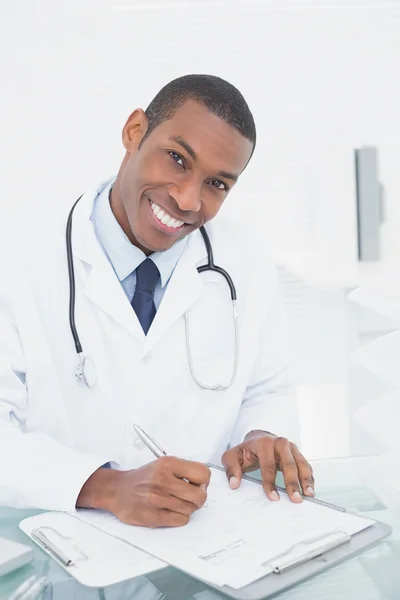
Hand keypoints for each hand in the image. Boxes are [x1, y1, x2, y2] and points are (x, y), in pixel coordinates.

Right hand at [77, 457, 210, 527]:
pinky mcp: (152, 516)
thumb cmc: (144, 478)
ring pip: (191, 509)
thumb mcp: (163, 464)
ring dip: (187, 508)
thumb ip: (184, 470)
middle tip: (190, 497)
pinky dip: (179, 517)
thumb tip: (204, 484)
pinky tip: (169, 511)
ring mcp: (157, 499)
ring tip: (176, 503)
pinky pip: (180, 520)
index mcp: (168, 464)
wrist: (117, 490)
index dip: (204, 482)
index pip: (203, 474)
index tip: (197, 484)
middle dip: (198, 498)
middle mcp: (162, 479)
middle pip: (199, 496)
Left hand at [221, 431, 313, 502]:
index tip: (273, 497)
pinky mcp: (298, 454)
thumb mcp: (232, 456)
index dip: (270, 482)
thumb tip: (234, 484)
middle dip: (292, 483)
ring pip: (301, 464)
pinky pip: (306, 466)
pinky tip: (310, 490)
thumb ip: (231, 468)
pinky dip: (309, 478)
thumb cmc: (246, 451)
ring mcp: (291, 448)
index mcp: (264, 443)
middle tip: (295, 499)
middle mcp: (280, 443)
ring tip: (308, 495)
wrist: (259, 439)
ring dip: (305, 481)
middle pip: (289, 464)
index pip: (268, 465)